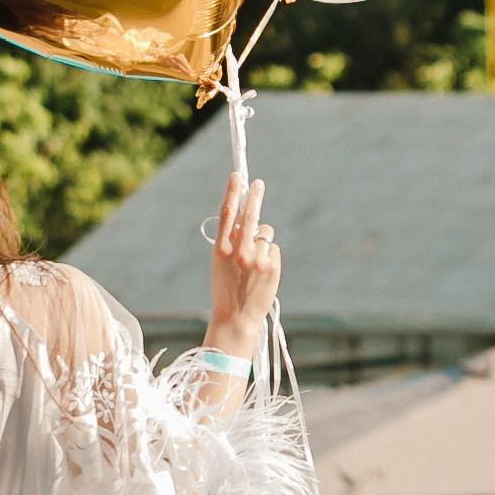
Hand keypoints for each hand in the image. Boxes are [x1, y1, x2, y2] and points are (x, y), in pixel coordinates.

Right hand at [206, 173, 279, 360]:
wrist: (237, 318)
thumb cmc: (226, 289)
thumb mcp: (220, 264)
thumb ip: (231, 242)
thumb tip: (248, 219)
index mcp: (221, 250)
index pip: (228, 214)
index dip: (233, 193)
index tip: (238, 177)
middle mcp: (240, 252)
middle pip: (251, 215)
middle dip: (255, 196)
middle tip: (259, 184)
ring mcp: (257, 259)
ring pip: (265, 234)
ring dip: (262, 241)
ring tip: (254, 263)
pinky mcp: (272, 266)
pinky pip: (273, 249)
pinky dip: (269, 256)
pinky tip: (262, 272)